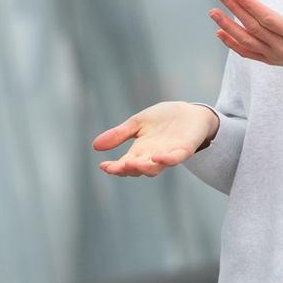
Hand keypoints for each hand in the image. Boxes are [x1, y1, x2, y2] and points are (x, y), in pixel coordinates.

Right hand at [93, 102, 218, 177]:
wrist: (188, 112)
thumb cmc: (163, 118)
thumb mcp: (136, 123)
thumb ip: (119, 134)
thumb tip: (94, 146)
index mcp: (140, 151)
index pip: (125, 163)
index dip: (115, 167)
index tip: (103, 166)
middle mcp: (153, 156)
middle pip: (138, 168)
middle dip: (126, 169)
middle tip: (114, 168)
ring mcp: (169, 154)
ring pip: (155, 168)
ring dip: (142, 168)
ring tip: (129, 164)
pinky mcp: (184, 149)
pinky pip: (175, 159)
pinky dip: (166, 160)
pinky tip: (156, 158)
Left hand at [211, 0, 282, 85]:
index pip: (267, 18)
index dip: (250, 5)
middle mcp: (281, 47)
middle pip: (252, 26)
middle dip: (233, 9)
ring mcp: (273, 55)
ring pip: (246, 40)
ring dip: (227, 25)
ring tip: (213, 11)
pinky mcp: (270, 60)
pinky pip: (247, 53)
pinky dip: (231, 44)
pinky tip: (219, 32)